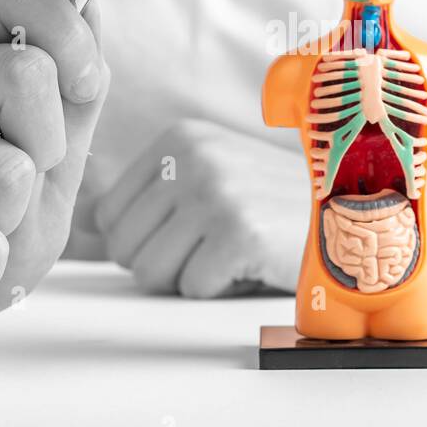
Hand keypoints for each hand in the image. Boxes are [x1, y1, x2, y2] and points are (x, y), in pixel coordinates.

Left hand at [91, 119, 310, 296]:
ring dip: (189, 276)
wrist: (350, 211)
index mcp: (178, 139)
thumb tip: (77, 225)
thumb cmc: (270, 204)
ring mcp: (215, 192)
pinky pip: (192, 287)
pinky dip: (220, 287)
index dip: (143, 238)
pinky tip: (250, 259)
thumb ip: (149, 193)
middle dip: (162, 261)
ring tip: (228, 250)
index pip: (106, 215)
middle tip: (210, 245)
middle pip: (123, 246)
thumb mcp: (209, 174)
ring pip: (150, 272)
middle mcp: (193, 158)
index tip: (188, 229)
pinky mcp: (237, 231)